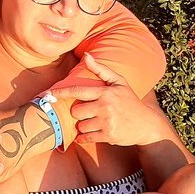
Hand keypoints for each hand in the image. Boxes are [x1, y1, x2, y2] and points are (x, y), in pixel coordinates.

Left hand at [55, 54, 174, 146]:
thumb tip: (86, 55)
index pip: (77, 91)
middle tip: (88, 112)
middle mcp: (105, 106)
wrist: (147, 124)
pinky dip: (84, 138)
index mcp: (106, 92)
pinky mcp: (108, 136)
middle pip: (76, 111)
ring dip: (83, 126)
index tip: (47, 94)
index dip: (60, 92)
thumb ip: (101, 70)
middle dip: (78, 113)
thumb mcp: (119, 82)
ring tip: (95, 123)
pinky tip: (90, 134)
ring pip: (80, 126)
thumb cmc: (130, 101)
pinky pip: (86, 138)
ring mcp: (107, 122)